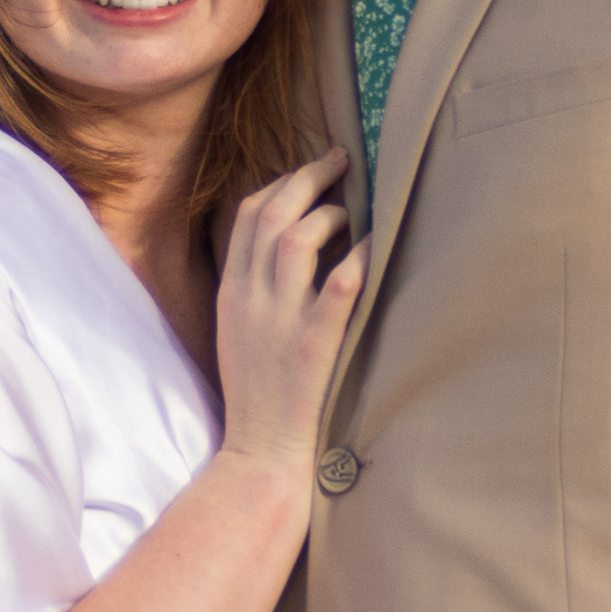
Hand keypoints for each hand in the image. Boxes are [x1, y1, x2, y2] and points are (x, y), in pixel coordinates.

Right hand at [212, 157, 364, 478]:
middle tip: (341, 160)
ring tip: (352, 214)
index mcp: (231, 293)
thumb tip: (287, 245)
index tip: (309, 172)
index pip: (247, 216)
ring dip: (329, 215)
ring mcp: (280, 321)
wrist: (259, 451)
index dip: (281, 182)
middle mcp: (251, 299)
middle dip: (308, 178)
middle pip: (272, 214)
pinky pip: (338, 287)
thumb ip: (256, 288)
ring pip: (296, 240)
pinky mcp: (312, 346)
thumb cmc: (258, 393)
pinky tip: (379, 244)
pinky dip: (360, 258)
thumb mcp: (239, 331)